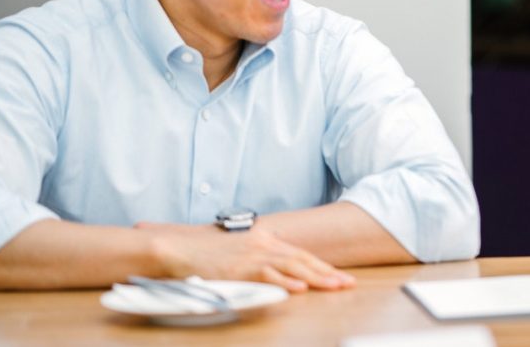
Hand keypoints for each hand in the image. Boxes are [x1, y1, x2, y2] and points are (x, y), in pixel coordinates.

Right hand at [135, 221, 355, 292]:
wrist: (182, 247)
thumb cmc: (208, 252)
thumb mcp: (241, 249)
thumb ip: (261, 256)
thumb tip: (280, 270)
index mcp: (266, 240)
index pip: (301, 254)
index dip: (322, 266)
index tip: (340, 276)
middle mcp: (264, 245)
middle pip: (302, 260)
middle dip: (327, 272)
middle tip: (347, 283)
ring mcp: (253, 256)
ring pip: (291, 266)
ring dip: (315, 278)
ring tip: (335, 286)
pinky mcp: (240, 268)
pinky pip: (267, 275)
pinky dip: (285, 282)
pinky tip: (299, 288)